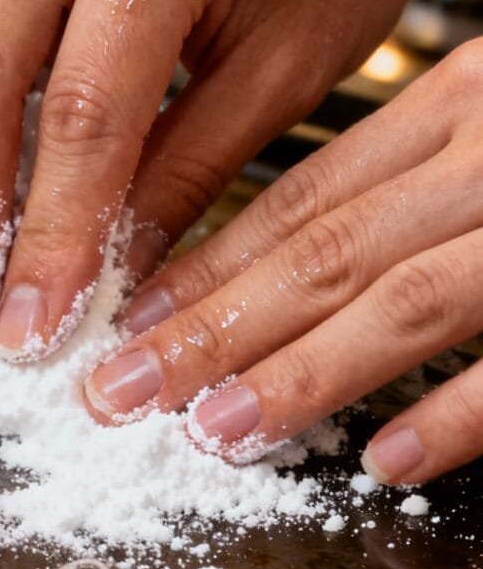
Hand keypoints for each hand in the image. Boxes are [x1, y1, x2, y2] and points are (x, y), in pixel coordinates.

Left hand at [84, 39, 482, 486]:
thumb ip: (409, 185)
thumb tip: (299, 270)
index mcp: (457, 108)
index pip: (303, 194)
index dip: (206, 268)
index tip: (129, 321)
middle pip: (326, 250)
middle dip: (211, 331)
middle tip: (119, 392)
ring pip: (402, 299)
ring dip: (300, 373)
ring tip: (215, 429)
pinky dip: (451, 415)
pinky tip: (386, 460)